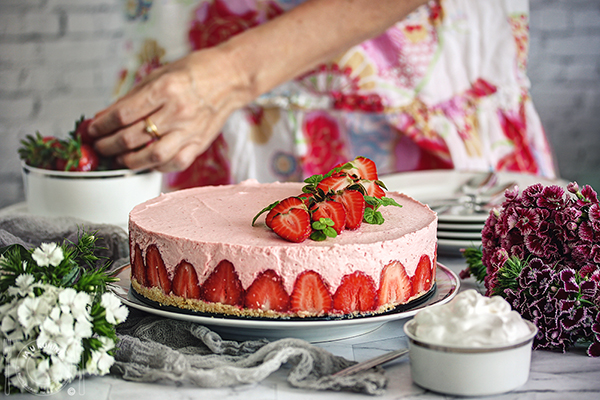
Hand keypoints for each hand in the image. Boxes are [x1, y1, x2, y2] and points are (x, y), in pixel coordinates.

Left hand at [88, 47, 249, 171]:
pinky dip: (156, 166)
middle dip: (109, 144)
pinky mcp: (199, 144)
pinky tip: (146, 161)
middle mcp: (177, 112)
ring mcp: (190, 130)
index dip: (102, 125)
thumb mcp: (160, 74)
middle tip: (100, 145)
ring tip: (118, 158)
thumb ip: (134, 97)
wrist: (231, 78)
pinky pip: (174, 163)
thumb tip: (106, 116)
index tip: (92, 129)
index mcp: (165, 89)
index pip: (123, 114)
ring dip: (129, 161)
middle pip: (132, 137)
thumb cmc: (196, 72)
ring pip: (152, 156)